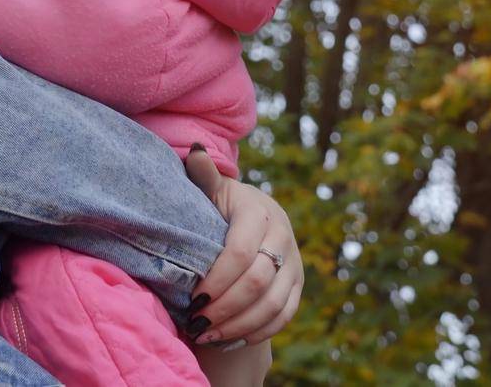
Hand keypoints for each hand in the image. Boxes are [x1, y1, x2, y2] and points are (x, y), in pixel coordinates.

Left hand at [182, 145, 302, 347]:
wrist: (252, 218)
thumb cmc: (220, 205)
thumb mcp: (211, 190)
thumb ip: (203, 175)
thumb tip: (195, 152)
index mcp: (260, 210)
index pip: (241, 251)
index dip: (217, 279)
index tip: (193, 299)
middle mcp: (283, 235)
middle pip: (257, 282)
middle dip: (224, 308)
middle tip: (195, 323)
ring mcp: (295, 261)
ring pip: (272, 304)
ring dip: (238, 325)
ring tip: (206, 335)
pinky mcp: (298, 284)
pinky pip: (283, 315)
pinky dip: (256, 332)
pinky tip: (229, 338)